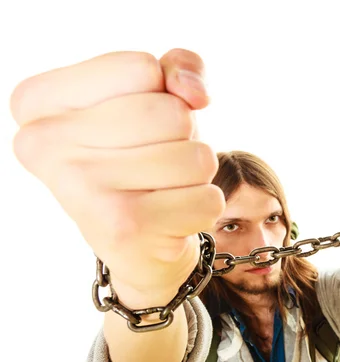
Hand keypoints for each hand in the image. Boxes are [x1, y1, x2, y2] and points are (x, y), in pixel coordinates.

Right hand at [10, 49, 224, 308]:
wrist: (136, 239)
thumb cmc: (143, 153)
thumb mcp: (157, 94)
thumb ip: (179, 66)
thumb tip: (195, 92)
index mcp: (36, 102)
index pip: (143, 68)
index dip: (163, 92)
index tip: (137, 121)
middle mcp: (42, 143)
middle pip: (173, 114)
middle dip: (184, 137)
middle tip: (156, 160)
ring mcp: (80, 188)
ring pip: (196, 158)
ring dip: (196, 173)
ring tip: (163, 187)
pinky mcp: (121, 229)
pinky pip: (208, 200)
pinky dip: (203, 207)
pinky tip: (170, 217)